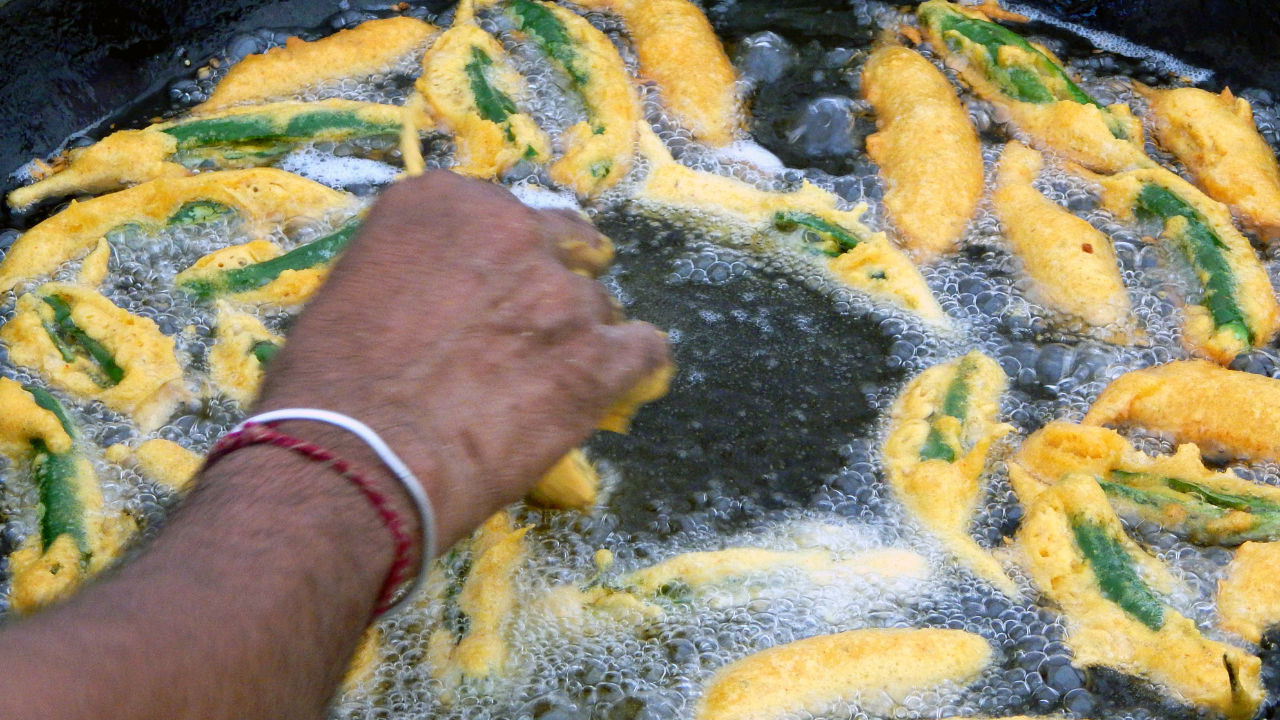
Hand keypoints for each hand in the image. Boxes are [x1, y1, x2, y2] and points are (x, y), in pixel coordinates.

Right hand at [255, 171, 669, 550]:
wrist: (360, 457)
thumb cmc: (331, 387)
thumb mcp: (355, 292)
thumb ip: (417, 273)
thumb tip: (441, 301)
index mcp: (444, 203)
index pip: (498, 214)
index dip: (502, 258)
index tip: (492, 289)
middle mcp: (512, 230)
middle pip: (562, 246)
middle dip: (551, 282)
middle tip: (531, 331)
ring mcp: (562, 292)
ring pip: (598, 303)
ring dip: (580, 336)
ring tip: (548, 384)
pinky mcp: (598, 357)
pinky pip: (645, 349)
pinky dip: (632, 367)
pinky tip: (614, 387)